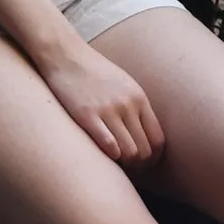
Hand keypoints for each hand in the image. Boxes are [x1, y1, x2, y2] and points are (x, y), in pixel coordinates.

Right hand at [42, 39, 165, 168]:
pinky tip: (103, 154)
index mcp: (138, 98)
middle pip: (144, 149)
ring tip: (115, 163)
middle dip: (138, 165)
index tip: (143, 164)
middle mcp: (127, 105)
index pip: (157, 139)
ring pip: (129, 152)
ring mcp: (108, 110)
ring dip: (123, 163)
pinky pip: (109, 145)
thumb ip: (135, 106)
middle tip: (127, 168)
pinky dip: (110, 156)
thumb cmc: (93, 71)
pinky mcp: (87, 115)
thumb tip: (143, 133)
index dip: (153, 158)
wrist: (65, 55)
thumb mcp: (123, 84)